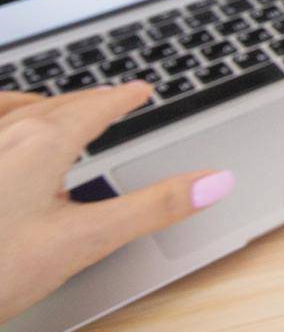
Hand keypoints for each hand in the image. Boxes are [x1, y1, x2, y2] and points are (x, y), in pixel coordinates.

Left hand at [0, 85, 234, 323]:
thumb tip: (214, 181)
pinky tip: (4, 132)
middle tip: (110, 99)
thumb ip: (151, 208)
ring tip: (50, 107)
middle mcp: (5, 133)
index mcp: (44, 142)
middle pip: (55, 103)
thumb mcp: (83, 242)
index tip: (141, 90)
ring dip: (40, 103)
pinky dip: (4, 116)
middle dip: (87, 99)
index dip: (123, 97)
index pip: (95, 107)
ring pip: (12, 109)